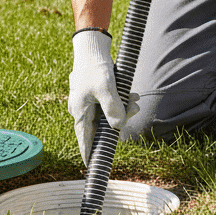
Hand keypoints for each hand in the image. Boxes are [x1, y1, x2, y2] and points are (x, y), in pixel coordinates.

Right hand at [67, 29, 127, 165]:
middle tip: (134, 109)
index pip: (84, 140)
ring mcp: (87, 102)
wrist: (91, 47)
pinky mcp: (94, 94)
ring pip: (107, 114)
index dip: (90, 154)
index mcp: (80, 112)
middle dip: (119, 121)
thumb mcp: (106, 89)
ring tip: (135, 99)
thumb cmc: (95, 68)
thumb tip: (119, 127)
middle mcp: (82, 110)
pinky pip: (108, 103)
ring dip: (122, 108)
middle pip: (101, 126)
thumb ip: (113, 110)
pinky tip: (131, 95)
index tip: (93, 167)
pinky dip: (119, 101)